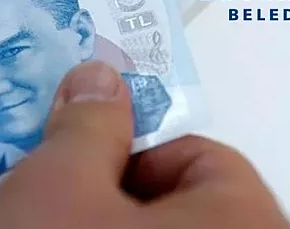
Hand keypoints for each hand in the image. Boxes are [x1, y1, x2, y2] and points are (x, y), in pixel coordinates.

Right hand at [0, 61, 289, 228]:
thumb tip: (101, 76)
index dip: (132, 144)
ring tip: (49, 225)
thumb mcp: (57, 185)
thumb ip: (88, 122)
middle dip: (113, 185)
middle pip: (180, 199)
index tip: (79, 156)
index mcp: (241, 221)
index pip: (203, 157)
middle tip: (59, 196)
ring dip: (103, 219)